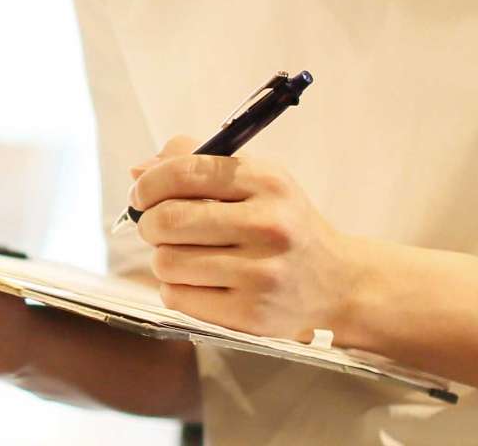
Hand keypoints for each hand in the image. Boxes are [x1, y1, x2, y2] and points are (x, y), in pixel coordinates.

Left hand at [126, 136, 379, 343]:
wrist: (339, 283)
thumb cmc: (286, 225)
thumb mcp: (258, 180)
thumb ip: (197, 163)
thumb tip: (137, 172)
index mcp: (267, 182)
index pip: (184, 172)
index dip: (149, 184)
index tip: (141, 194)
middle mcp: (268, 226)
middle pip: (168, 220)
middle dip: (149, 223)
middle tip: (157, 227)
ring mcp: (262, 274)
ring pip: (168, 262)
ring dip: (163, 258)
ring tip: (183, 255)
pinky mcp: (253, 315)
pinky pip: (179, 298)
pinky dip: (176, 288)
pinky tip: (198, 281)